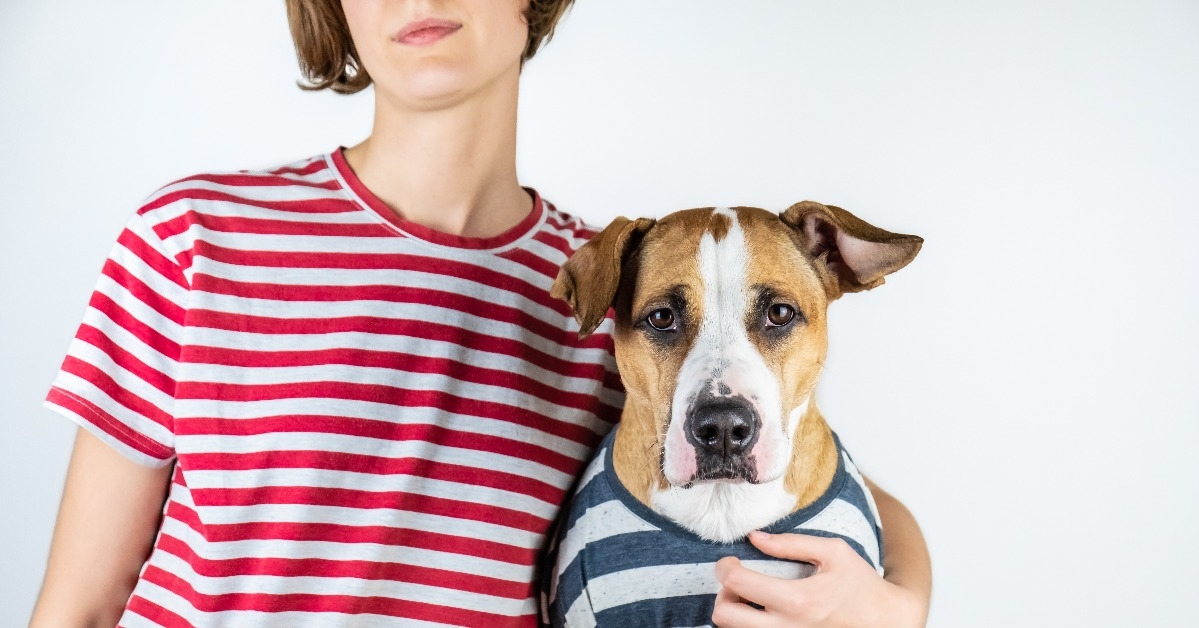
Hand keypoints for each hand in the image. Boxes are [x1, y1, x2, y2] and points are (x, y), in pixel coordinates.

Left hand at [712, 531, 924, 627]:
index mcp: (798, 599)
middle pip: (725, 617)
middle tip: (736, 582)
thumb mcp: (834, 552)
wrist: (885, 621)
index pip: (738, 583)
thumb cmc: (860, 585)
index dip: (724, 567)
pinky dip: (747, 624)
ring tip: (749, 597)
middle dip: (722, 594)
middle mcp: (788, 627)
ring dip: (733, 612)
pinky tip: (760, 612)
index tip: (730, 561)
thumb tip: (754, 538)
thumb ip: (791, 543)